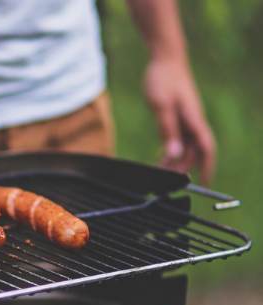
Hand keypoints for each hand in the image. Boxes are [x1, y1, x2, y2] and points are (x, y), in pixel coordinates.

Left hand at [144, 58, 215, 183]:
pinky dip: (172, 150)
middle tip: (167, 180)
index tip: (204, 183)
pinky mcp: (180, 116)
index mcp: (194, 119)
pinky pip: (179, 138)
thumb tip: (175, 154)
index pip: (206, 148)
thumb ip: (167, 130)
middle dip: (183, 168)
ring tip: (160, 171)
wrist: (165, 59)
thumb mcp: (161, 106)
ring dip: (176, 160)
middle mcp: (194, 121)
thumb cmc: (163, 79)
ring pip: (186, 146)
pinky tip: (162, 157)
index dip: (207, 167)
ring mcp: (187, 118)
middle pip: (194, 152)